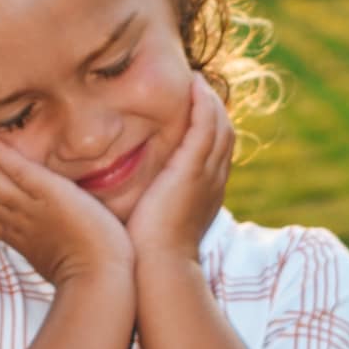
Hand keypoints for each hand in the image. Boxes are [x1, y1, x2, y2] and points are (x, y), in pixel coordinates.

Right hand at [0, 126, 133, 286]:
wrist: (102, 281)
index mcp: (18, 237)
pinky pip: (19, 173)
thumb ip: (47, 242)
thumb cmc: (90, 275)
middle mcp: (18, 222)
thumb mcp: (56, 258)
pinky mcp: (52, 196)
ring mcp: (32, 209)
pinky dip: (1, 157)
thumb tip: (49, 238)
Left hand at [124, 71, 232, 265]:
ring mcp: (207, 175)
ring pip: (219, 126)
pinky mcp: (193, 169)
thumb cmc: (145, 255)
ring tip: (194, 79)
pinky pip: (206, 126)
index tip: (191, 109)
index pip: (214, 151)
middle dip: (213, 107)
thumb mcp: (150, 223)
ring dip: (209, 99)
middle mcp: (213, 182)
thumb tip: (124, 196)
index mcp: (204, 194)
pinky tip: (193, 85)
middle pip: (223, 133)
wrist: (155, 270)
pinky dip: (203, 103)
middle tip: (196, 84)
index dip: (207, 127)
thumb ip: (145, 204)